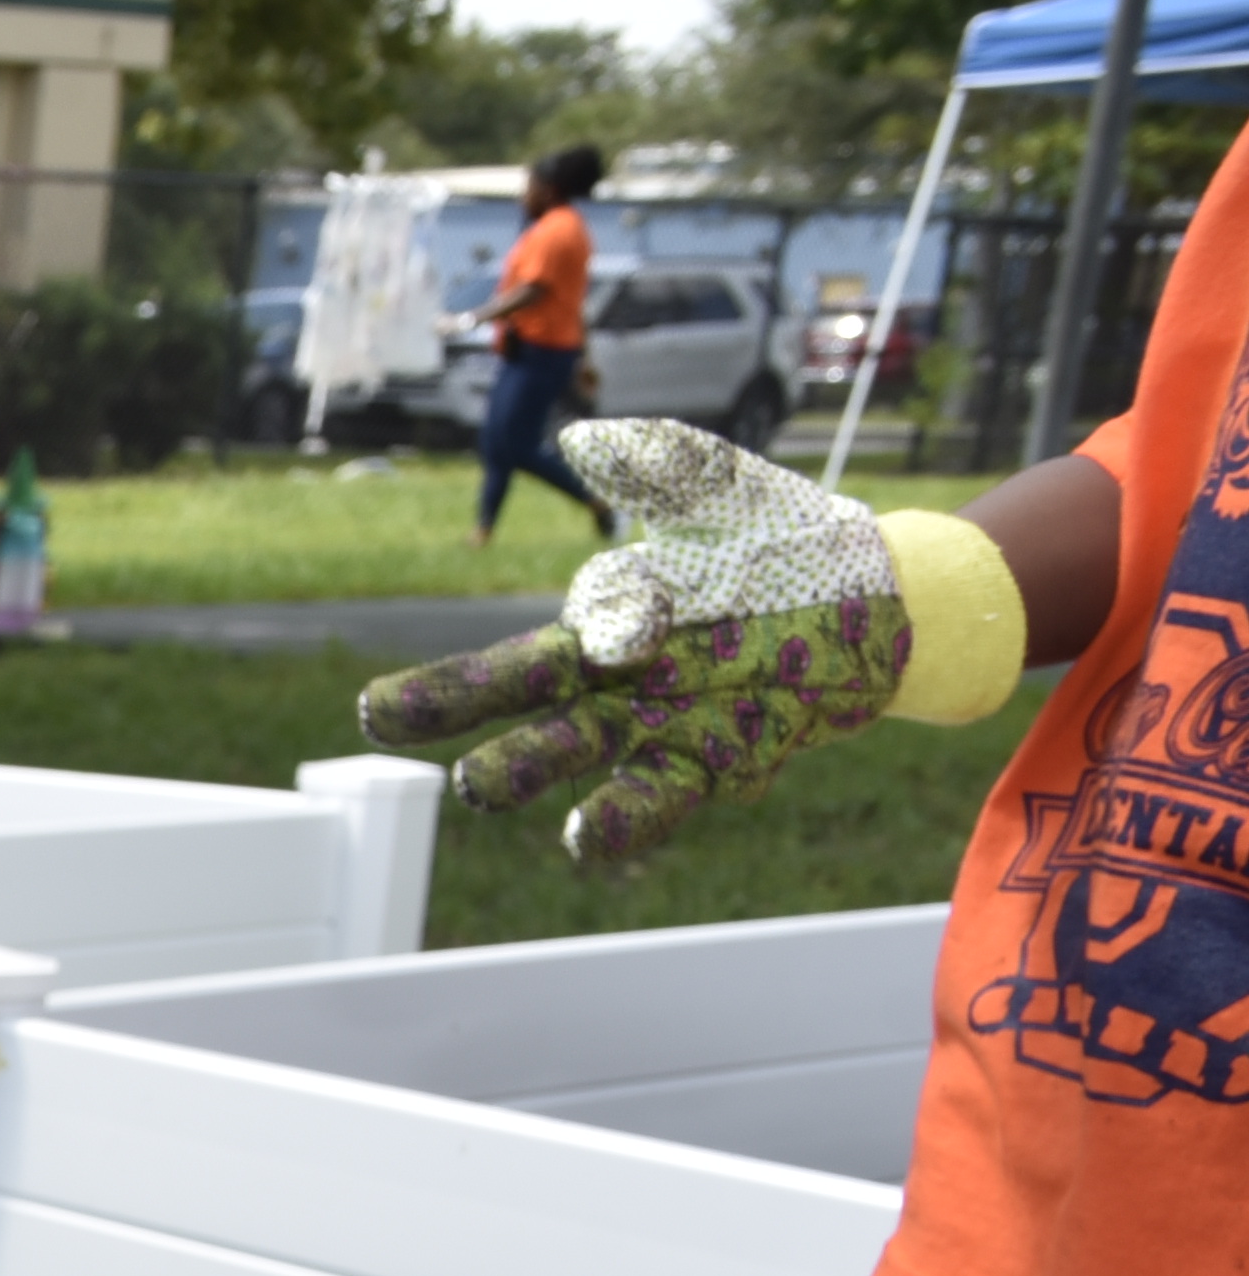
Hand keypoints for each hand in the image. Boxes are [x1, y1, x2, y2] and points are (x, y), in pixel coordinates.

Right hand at [356, 418, 913, 867]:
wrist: (883, 609)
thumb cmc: (788, 547)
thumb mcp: (729, 498)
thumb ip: (662, 472)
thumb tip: (588, 439)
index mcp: (600, 628)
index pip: (512, 662)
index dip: (468, 684)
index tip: (441, 694)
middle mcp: (613, 688)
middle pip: (521, 709)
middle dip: (460, 718)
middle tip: (393, 730)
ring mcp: (659, 728)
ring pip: (576, 757)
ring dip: (526, 773)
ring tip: (476, 786)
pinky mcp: (718, 762)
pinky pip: (664, 794)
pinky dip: (626, 816)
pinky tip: (585, 836)